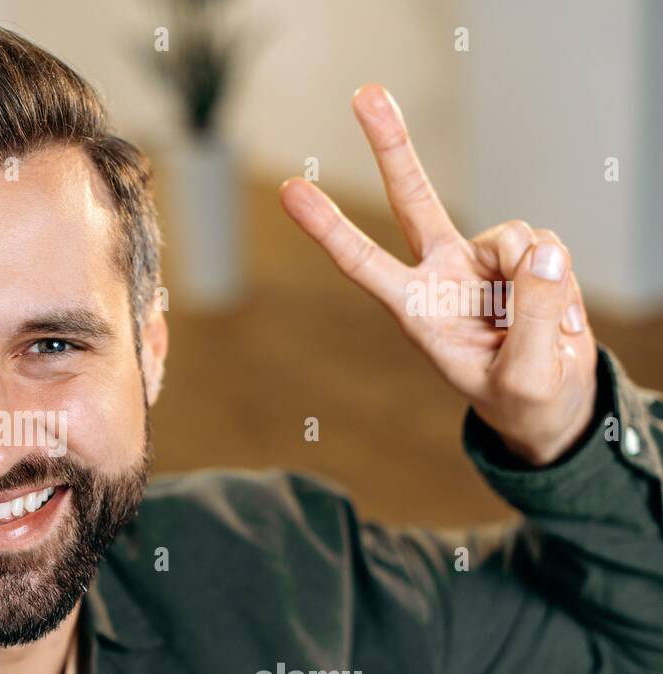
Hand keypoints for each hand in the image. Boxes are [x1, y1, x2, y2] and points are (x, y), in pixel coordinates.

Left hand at [280, 84, 597, 466]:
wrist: (553, 401)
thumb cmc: (523, 400)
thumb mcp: (525, 379)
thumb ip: (534, 318)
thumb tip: (541, 252)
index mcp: (416, 311)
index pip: (362, 262)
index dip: (328, 227)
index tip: (290, 190)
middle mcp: (440, 273)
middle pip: (412, 199)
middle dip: (392, 145)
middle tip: (366, 94)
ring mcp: (480, 260)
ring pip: (513, 236)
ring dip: (536, 279)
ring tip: (539, 327)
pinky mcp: (522, 254)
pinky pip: (548, 245)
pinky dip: (562, 281)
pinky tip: (556, 316)